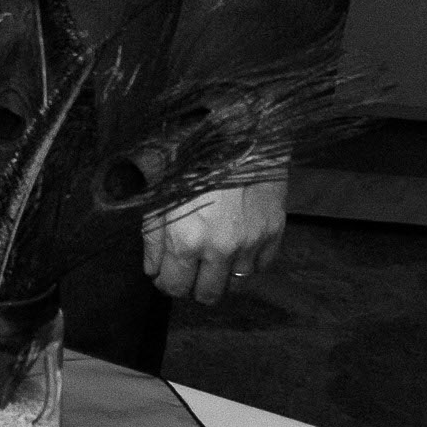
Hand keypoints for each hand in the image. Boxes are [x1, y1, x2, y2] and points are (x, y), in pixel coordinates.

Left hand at [142, 172, 287, 305]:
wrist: (238, 131)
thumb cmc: (191, 158)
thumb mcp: (158, 193)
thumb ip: (153, 236)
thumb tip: (153, 270)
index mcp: (185, 240)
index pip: (174, 288)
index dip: (166, 283)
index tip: (164, 274)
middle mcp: (219, 250)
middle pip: (207, 295)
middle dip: (193, 286)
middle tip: (188, 268)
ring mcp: (250, 243)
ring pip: (235, 284)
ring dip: (222, 274)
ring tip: (213, 252)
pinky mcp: (274, 233)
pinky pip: (261, 266)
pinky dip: (248, 261)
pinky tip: (237, 242)